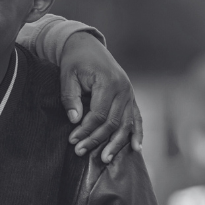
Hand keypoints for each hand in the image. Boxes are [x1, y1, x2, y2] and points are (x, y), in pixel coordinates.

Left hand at [58, 32, 142, 162]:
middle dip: (97, 139)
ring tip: (105, 159)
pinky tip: (136, 148)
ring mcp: (130, 93)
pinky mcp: (130, 96)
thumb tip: (75, 120)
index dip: (86, 130)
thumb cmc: (75, 61)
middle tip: (80, 151)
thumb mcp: (67, 75)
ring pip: (126, 123)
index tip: (72, 140)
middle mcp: (123, 89)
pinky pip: (136, 117)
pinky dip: (137, 133)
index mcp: (108, 82)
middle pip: (113, 122)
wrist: (86, 45)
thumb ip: (70, 97)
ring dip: (117, 143)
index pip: (98, 114)